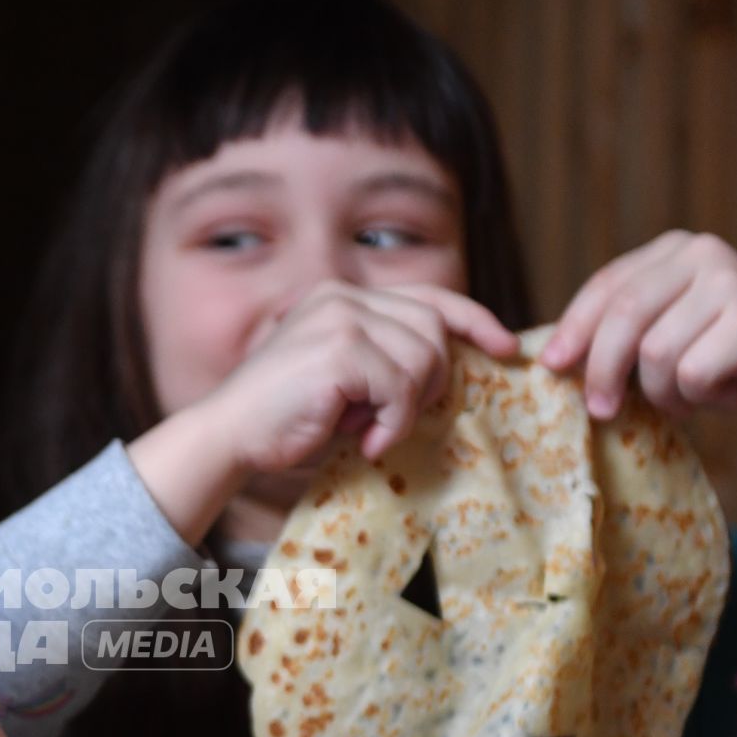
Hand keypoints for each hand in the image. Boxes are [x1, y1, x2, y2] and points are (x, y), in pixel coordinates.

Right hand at [200, 280, 517, 472]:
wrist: (229, 434)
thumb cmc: (284, 416)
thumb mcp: (344, 378)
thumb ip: (384, 359)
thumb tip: (448, 365)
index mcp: (343, 298)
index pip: (429, 297)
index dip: (475, 319)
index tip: (507, 347)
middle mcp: (343, 298)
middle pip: (434, 330)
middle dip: (431, 381)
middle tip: (394, 419)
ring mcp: (340, 320)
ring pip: (423, 358)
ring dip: (406, 407)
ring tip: (371, 430)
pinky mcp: (340, 351)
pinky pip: (401, 387)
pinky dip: (392, 422)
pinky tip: (364, 440)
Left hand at [540, 230, 736, 425]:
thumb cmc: (729, 356)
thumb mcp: (669, 333)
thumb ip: (623, 332)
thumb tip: (551, 357)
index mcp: (675, 251)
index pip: (606, 286)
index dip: (573, 328)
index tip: (550, 365)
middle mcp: (702, 255)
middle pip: (623, 316)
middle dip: (601, 369)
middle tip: (600, 409)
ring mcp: (730, 282)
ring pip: (655, 352)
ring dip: (662, 392)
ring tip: (686, 397)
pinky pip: (692, 373)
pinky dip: (696, 397)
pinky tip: (719, 393)